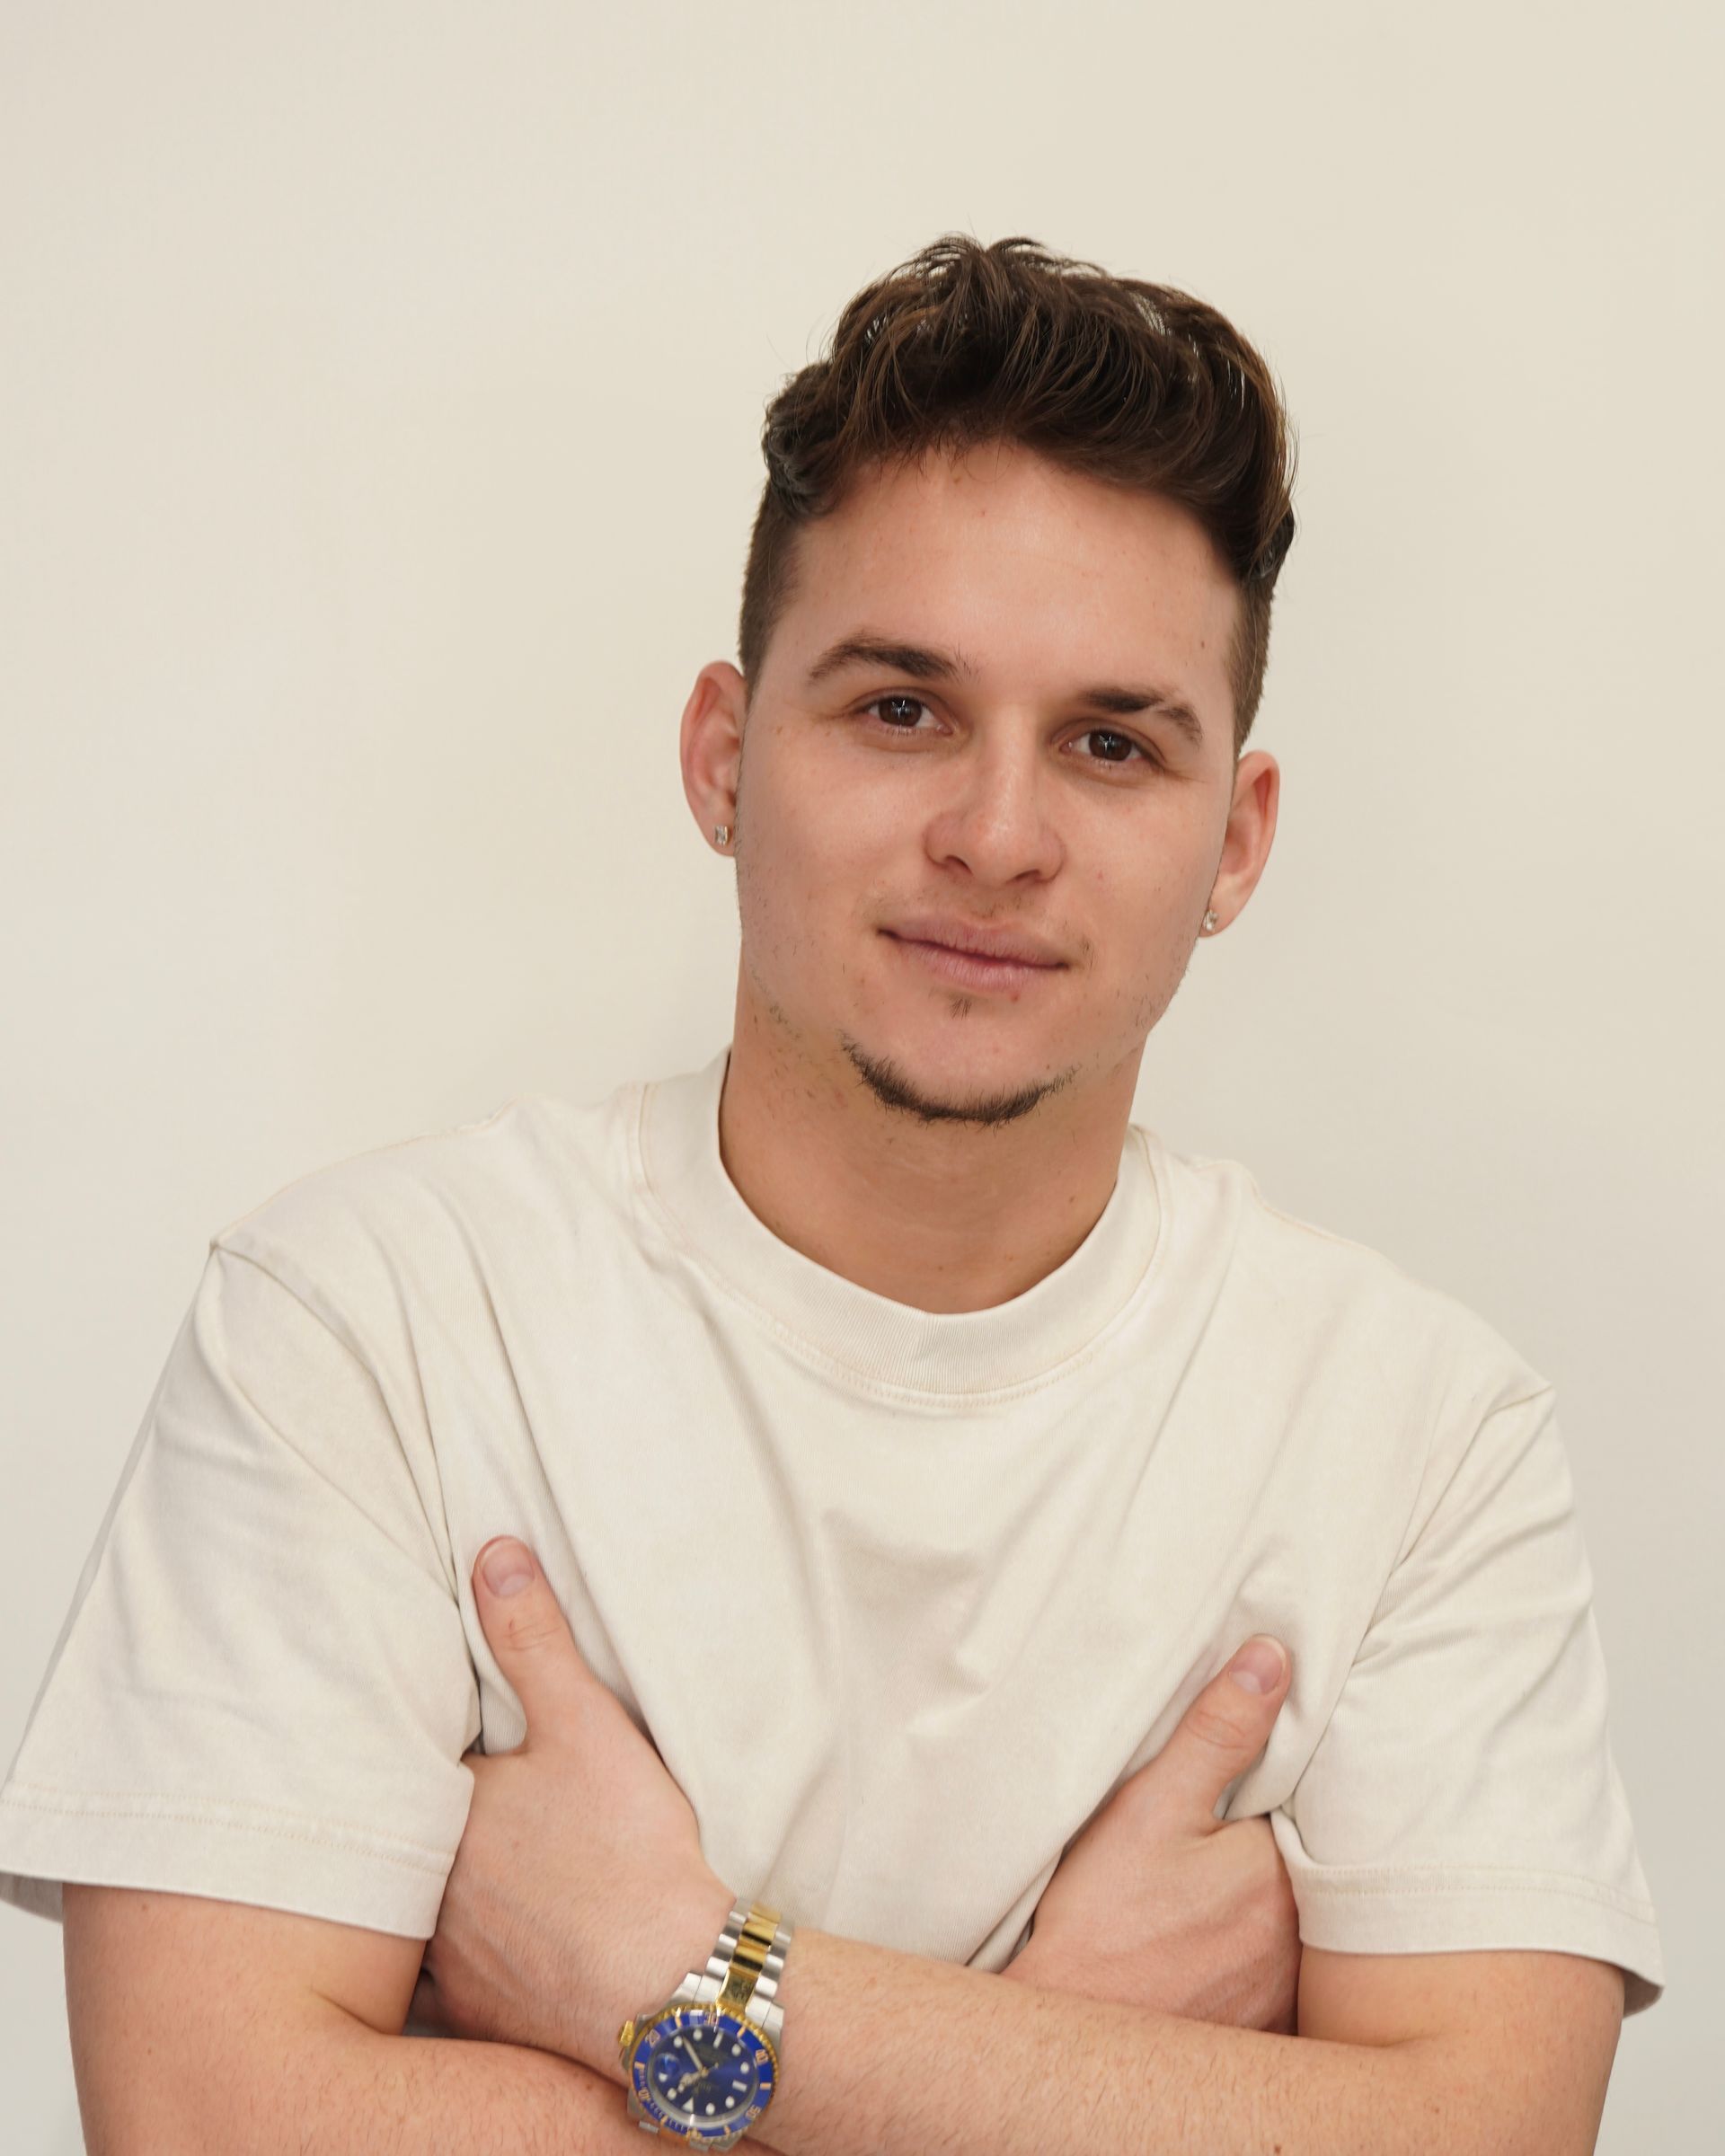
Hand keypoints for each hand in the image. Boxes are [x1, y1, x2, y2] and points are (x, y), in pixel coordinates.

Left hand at [409, 1537, 735, 2072]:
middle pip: (412, 1839)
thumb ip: (533, 1639)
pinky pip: (453, 1978)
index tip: (441, 1735)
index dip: (429, 1749)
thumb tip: (492, 1553)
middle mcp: (426, 1890)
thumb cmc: (628, 1850)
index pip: (412, 1767)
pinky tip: (503, 1948)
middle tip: (464, 1803)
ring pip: (420, 1913)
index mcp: (447, 1812)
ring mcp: (447, 1961)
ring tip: (474, 1874)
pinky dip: (473, 1958)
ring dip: (441, 1894)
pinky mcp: (477, 2016)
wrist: (673, 1987)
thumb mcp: (587, 1724)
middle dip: (430, 1822)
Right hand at [1002, 1634, 1301, 2033]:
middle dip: (1280, 1838)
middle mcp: (1300, 1940)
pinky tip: (1213, 1939)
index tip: (1262, 1761)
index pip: (1312, 1807)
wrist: (1065, 2036)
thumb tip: (1274, 1659)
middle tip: (1229, 1823)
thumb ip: (1218, 1731)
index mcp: (1283, 1873)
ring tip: (1217, 1879)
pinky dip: (1258, 1949)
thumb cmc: (1100, 1918)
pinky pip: (1278, 1971)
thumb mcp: (1150, 1805)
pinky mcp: (1259, 2025)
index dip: (1289, 1777)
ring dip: (1271, 1897)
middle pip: (1306, 1864)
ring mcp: (1283, 1991)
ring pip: (1295, 1919)